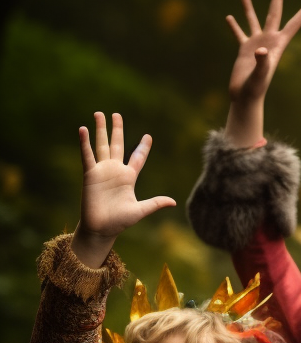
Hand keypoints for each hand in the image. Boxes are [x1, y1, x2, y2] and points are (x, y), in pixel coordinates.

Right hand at [71, 112, 174, 268]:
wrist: (102, 229)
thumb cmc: (120, 221)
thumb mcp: (141, 210)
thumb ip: (155, 203)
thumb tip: (174, 202)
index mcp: (129, 178)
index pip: (137, 158)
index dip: (142, 148)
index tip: (148, 136)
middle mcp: (115, 170)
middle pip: (117, 145)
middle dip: (117, 130)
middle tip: (116, 114)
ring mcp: (102, 171)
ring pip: (101, 145)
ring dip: (100, 130)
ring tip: (99, 114)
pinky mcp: (90, 174)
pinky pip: (87, 156)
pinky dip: (85, 143)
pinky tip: (83, 129)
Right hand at [224, 0, 300, 146]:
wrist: (246, 98)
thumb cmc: (255, 89)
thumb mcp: (259, 75)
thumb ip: (262, 62)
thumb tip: (260, 50)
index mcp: (277, 46)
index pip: (293, 25)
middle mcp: (268, 42)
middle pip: (274, 16)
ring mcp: (256, 45)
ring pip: (254, 21)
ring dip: (249, 8)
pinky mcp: (244, 50)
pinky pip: (239, 34)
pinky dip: (234, 26)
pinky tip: (229, 17)